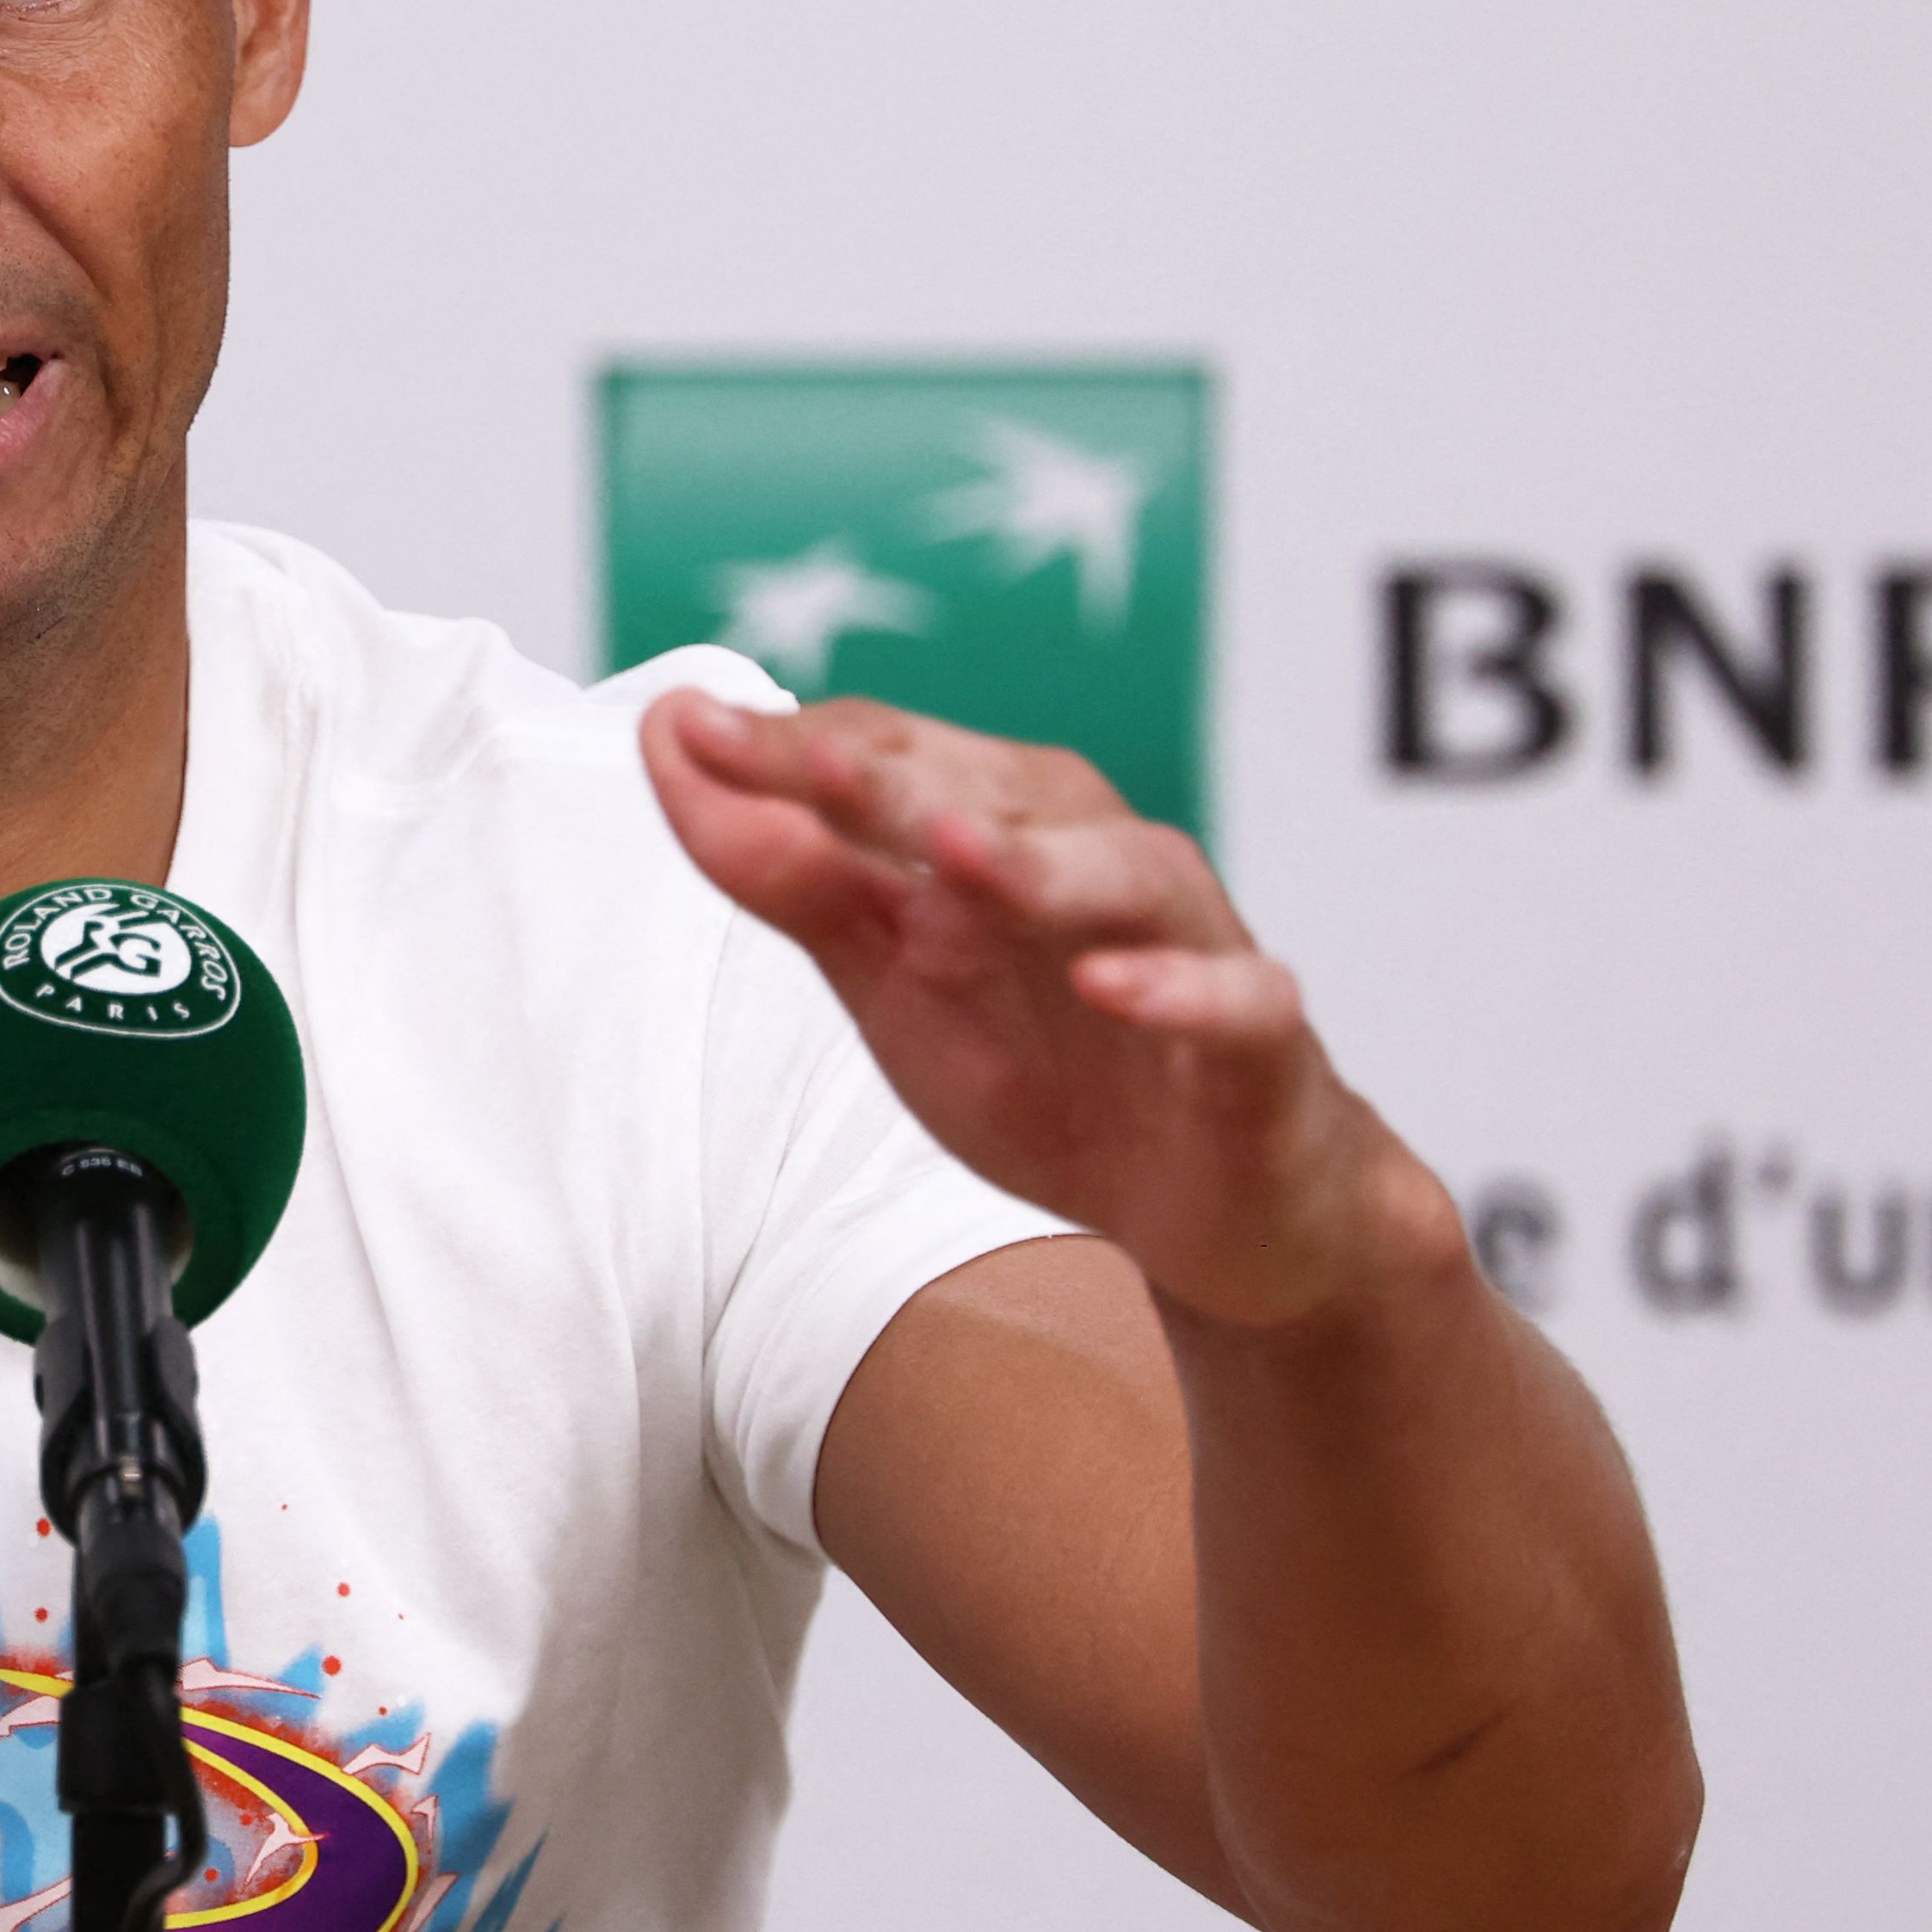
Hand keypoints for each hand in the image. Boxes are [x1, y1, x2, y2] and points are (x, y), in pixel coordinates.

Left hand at [639, 692, 1450, 1330]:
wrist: (1210, 1202)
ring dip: (1040, 862)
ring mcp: (1183, 945)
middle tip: (804, 761)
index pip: (887, 757)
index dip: (789, 749)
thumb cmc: (1047, 1061)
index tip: (685, 729)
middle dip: (895, 780)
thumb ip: (786, 869)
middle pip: (995, 797)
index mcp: (995, 833)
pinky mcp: (1260, 1039)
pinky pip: (1236, 999)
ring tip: (955, 851)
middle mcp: (1090, 862)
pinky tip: (1113, 986)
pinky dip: (1179, 989)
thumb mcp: (889, 973)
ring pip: (1124, 873)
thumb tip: (671, 744)